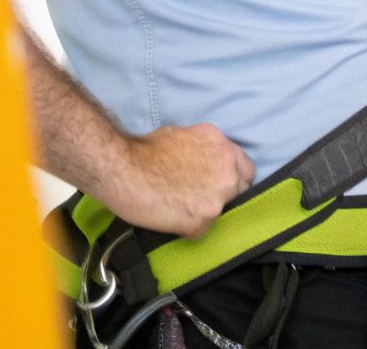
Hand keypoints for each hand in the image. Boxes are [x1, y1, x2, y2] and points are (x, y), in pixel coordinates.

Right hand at [98, 123, 255, 237]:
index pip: (244, 169)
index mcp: (223, 146)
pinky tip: (170, 220)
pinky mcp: (204, 218)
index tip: (218, 184)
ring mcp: (219, 196)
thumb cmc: (142, 150)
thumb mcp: (183, 136)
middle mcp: (228, 169)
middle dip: (223, 195)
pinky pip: (201, 230)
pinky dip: (187, 228)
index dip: (231, 178)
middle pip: (240, 190)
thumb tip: (202, 161)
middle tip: (198, 198)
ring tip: (180, 210)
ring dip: (206, 212)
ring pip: (222, 211)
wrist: (121, 168)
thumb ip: (202, 150)